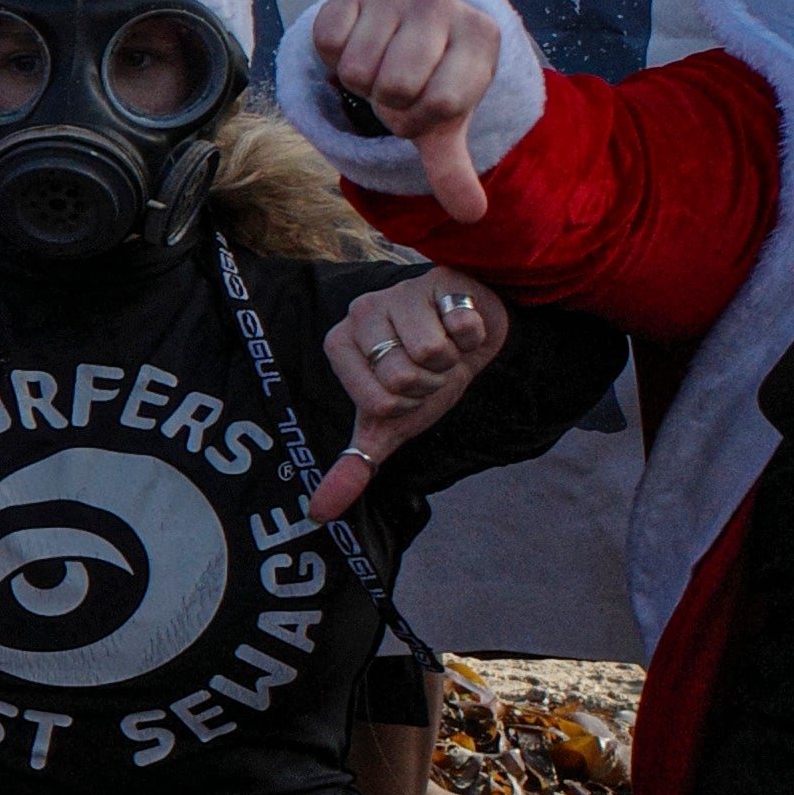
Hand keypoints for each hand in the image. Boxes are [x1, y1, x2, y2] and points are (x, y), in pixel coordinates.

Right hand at [301, 0, 506, 222]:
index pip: (440, 105)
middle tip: (396, 83)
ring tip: (377, 62)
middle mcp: (443, 2)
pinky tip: (355, 42)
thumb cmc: (431, 76)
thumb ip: (452, 169)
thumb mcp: (444, 122)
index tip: (424, 102)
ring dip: (359, 81)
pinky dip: (334, 54)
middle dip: (387, 101)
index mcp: (481, 35)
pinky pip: (328, 43)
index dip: (419, 119)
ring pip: (356, 70)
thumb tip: (471, 215)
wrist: (407, 24)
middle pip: (394, 87)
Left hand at [313, 275, 508, 522]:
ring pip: (433, 353)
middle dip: (431, 383)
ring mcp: (399, 291)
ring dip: (454, 360)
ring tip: (448, 347)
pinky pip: (463, 328)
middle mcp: (361, 312)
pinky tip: (464, 325)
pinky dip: (474, 337)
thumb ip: (354, 464)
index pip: (378, 400)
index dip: (406, 404)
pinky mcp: (443, 280)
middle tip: (432, 367)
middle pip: (404, 377)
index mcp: (338, 344)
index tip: (408, 387)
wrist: (474, 337)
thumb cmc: (427, 375)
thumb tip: (319, 513)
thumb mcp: (391, 423)